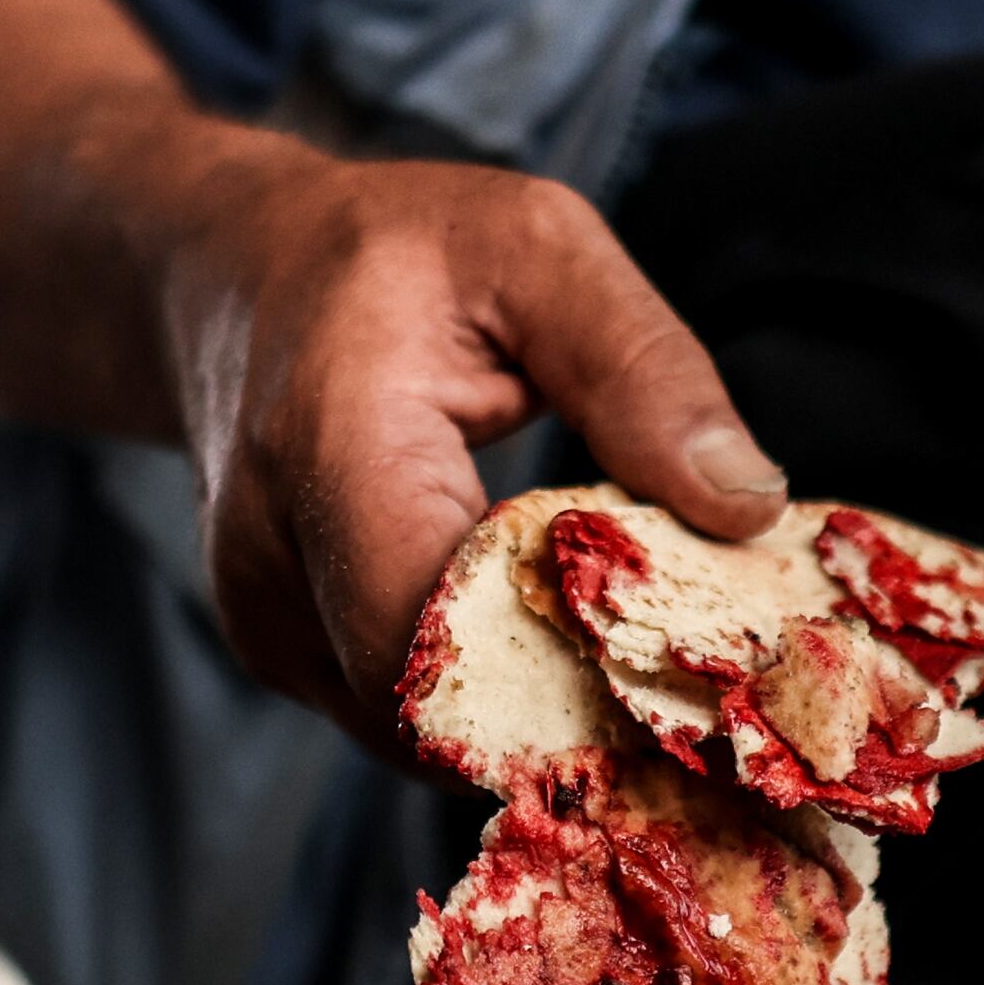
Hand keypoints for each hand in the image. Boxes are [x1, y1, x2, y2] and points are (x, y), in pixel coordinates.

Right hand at [153, 135, 787, 740]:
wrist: (232, 277)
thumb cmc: (391, 252)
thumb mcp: (537, 247)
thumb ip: (643, 369)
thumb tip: (751, 506)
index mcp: (329, 442)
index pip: (432, 630)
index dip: (566, 676)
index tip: (695, 669)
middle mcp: (271, 560)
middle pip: (437, 712)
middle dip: (579, 713)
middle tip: (705, 687)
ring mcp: (264, 626)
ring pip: (425, 736)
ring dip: (542, 713)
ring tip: (638, 651)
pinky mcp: (285, 660)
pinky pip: (405, 718)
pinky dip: (497, 700)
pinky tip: (564, 644)